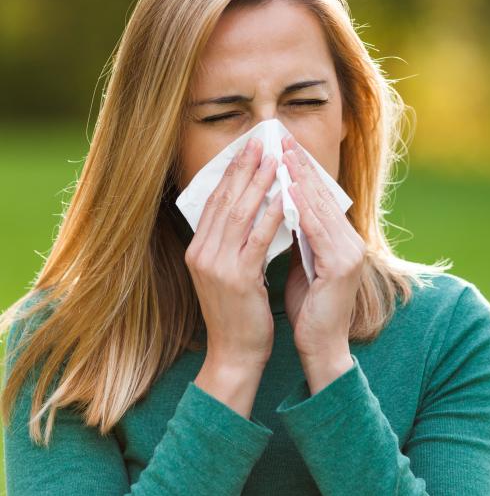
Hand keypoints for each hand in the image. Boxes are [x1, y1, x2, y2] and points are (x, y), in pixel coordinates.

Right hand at [184, 137, 284, 369]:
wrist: (234, 353)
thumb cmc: (237, 312)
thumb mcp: (227, 272)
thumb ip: (232, 243)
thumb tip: (250, 209)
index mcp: (198, 249)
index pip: (214, 202)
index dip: (231, 173)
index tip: (247, 150)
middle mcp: (202, 253)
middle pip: (224, 200)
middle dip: (244, 168)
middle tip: (260, 142)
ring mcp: (217, 265)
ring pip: (239, 213)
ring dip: (259, 183)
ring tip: (274, 160)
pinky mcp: (237, 278)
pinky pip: (257, 238)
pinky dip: (271, 214)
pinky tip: (285, 196)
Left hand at [280, 134, 365, 365]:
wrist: (321, 346)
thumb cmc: (309, 306)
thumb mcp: (302, 263)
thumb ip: (298, 236)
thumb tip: (280, 208)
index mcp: (342, 240)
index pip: (321, 198)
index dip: (302, 172)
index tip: (283, 148)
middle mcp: (351, 241)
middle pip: (323, 195)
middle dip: (301, 166)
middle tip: (282, 139)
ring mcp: (349, 252)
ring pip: (321, 207)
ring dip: (300, 179)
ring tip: (282, 155)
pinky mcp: (341, 265)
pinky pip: (317, 230)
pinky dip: (302, 208)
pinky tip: (287, 190)